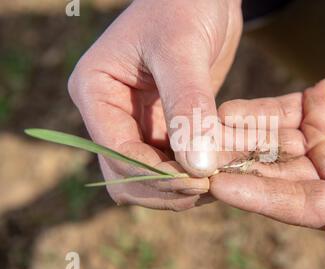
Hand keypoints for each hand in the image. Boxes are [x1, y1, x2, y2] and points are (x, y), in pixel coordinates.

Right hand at [68, 0, 241, 209]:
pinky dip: (195, 172)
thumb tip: (198, 167)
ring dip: (183, 185)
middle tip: (210, 188)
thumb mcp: (182, 48)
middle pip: (128, 175)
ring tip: (221, 180)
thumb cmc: (183, 4)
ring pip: (151, 177)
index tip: (199, 182)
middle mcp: (111, 113)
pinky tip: (222, 168)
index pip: (116, 152)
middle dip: (167, 187)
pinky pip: (174, 162)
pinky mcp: (163, 126)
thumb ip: (188, 105)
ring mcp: (136, 122)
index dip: (155, 175)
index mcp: (96, 92)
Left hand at [210, 17, 324, 247]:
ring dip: (238, 142)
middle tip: (198, 162)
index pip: (299, 205)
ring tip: (201, 136)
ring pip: (274, 143)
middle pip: (278, 175)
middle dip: (238, 170)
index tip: (220, 186)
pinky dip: (254, 113)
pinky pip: (281, 111)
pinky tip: (225, 113)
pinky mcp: (321, 104)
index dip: (259, 197)